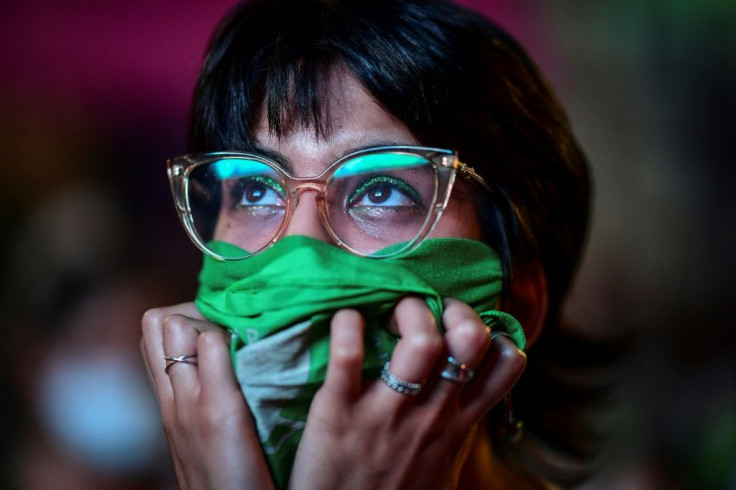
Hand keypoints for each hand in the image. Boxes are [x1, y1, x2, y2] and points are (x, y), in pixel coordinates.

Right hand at [140, 303, 274, 489]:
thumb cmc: (229, 477)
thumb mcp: (205, 432)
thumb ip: (208, 396)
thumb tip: (224, 358)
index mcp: (169, 402)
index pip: (154, 332)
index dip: (184, 316)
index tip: (218, 321)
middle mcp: (173, 396)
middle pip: (157, 321)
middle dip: (194, 309)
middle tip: (234, 322)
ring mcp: (190, 400)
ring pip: (177, 324)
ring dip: (211, 316)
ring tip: (248, 330)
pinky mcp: (218, 408)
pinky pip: (211, 344)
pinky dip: (230, 332)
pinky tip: (260, 341)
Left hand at [289, 297, 525, 489]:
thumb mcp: (441, 465)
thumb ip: (454, 430)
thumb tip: (466, 401)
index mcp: (457, 423)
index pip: (506, 364)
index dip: (493, 332)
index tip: (462, 327)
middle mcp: (431, 413)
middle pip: (469, 340)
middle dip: (455, 310)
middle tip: (427, 312)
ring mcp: (387, 412)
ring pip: (422, 341)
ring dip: (410, 313)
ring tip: (389, 316)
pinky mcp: (338, 411)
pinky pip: (348, 355)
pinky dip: (347, 325)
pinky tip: (346, 321)